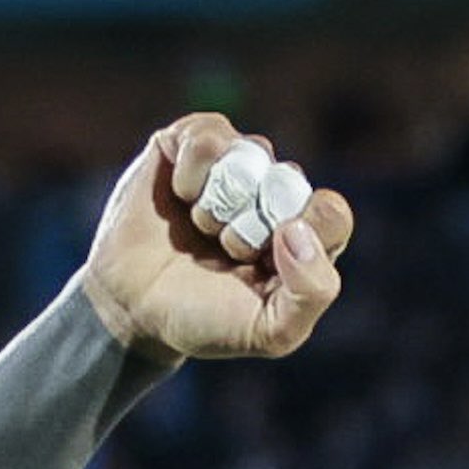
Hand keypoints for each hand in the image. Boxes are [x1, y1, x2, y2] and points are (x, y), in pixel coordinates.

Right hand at [79, 112, 354, 362]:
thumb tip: (297, 230)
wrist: (136, 308)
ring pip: (250, 156)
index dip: (300, 234)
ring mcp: (239, 164)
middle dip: (251, 227)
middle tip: (228, 252)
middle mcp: (279, 194)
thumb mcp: (271, 332)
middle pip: (288, 183)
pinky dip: (191, 174)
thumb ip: (311, 294)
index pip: (332, 214)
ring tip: (203, 228)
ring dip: (220, 203)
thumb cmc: (209, 320)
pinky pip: (209, 137)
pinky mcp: (194, 143)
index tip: (263, 262)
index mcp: (309, 237)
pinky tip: (181, 197)